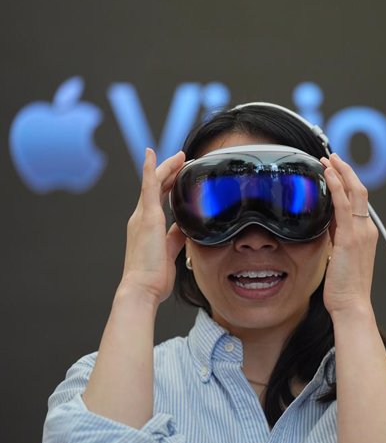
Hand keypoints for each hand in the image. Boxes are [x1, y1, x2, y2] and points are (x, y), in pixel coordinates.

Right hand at [119, 148, 186, 305]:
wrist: (141, 288)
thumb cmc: (154, 277)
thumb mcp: (170, 251)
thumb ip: (176, 236)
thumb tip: (186, 227)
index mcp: (147, 226)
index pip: (159, 198)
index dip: (168, 184)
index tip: (179, 172)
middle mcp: (141, 218)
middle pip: (157, 187)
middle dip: (170, 170)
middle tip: (182, 158)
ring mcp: (142, 216)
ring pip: (154, 183)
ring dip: (166, 167)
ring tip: (179, 155)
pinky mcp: (147, 217)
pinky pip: (148, 187)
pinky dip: (150, 169)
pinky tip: (151, 153)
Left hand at [320, 153, 378, 315]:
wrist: (352, 305)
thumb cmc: (344, 288)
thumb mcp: (338, 257)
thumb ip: (334, 238)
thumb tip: (324, 225)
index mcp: (365, 234)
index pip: (358, 201)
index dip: (348, 183)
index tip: (336, 171)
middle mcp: (367, 229)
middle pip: (360, 191)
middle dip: (346, 171)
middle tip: (332, 156)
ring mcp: (361, 232)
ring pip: (355, 192)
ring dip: (341, 173)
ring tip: (329, 159)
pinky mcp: (350, 237)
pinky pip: (344, 205)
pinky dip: (337, 187)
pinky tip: (329, 174)